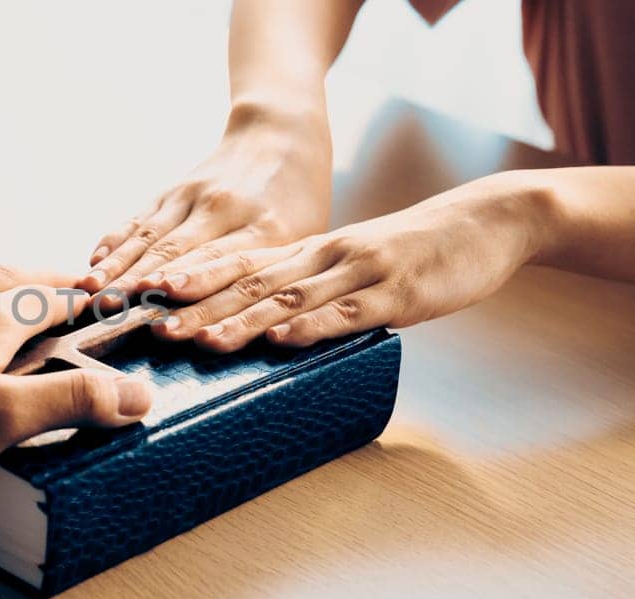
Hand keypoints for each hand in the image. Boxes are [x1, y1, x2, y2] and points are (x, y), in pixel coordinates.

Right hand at [80, 105, 333, 302]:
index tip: (161, 316)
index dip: (189, 289)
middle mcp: (224, 209)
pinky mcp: (172, 192)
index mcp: (266, 227)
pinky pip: (139, 219)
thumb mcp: (304, 238)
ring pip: (150, 235)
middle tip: (110, 310)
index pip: (221, 262)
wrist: (281, 137)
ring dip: (118, 265)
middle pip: (176, 251)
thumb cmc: (298, 203)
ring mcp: (193, 197)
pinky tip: (95, 262)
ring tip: (90, 290)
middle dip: (140, 283)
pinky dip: (115, 240)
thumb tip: (252, 331)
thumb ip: (276, 279)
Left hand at [137, 171, 551, 351]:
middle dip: (199, 304)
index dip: (195, 279)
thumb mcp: (353, 263)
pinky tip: (281, 340)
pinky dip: (310, 327)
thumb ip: (312, 288)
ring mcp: (358, 273)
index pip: (240, 264)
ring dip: (240, 321)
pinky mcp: (395, 293)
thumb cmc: (415, 251)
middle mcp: (324, 257)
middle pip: (250, 283)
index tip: (150, 295)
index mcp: (310, 251)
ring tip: (198, 338)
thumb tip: (266, 322)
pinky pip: (345, 312)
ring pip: (287, 298)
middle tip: (154, 324)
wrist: (484, 222)